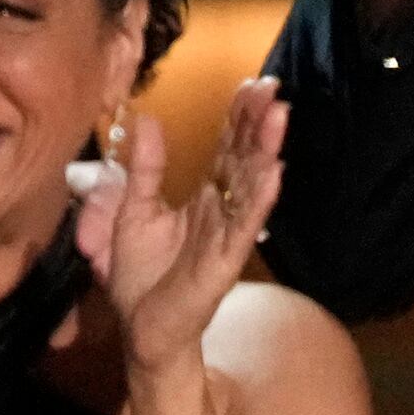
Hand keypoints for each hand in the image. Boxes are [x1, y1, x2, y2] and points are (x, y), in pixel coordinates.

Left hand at [77, 78, 285, 380]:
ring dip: (266, 151)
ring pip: (251, 186)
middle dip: (258, 124)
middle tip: (272, 88)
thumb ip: (145, 169)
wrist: (140, 329)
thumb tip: (146, 120)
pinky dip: (259, 199)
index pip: (226, 150)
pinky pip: (244, 226)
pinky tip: (274, 172)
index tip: (251, 85)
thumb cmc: (141, 276)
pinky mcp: (225, 260)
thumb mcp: (134, 211)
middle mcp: (221, 211)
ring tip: (280, 116)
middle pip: (244, 159)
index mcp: (203, 198)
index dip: (238, 119)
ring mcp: (227, 234)